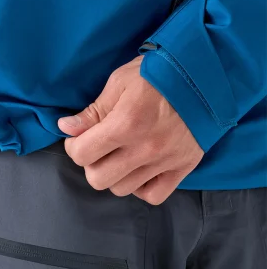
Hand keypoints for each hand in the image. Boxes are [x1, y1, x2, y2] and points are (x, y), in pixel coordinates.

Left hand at [58, 56, 202, 204]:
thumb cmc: (156, 73)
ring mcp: (165, 161)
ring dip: (113, 174)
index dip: (73, 146)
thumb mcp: (119, 82)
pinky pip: (154, 195)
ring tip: (116, 155)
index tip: (77, 137)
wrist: (202, 75)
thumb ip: (93, 110)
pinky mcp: (183, 168)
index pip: (82, 154)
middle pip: (98, 179)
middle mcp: (144, 148)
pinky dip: (140, 187)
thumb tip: (66, 128)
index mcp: (125, 123)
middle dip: (90, 163)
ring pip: (122, 189)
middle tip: (95, 147)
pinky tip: (137, 169)